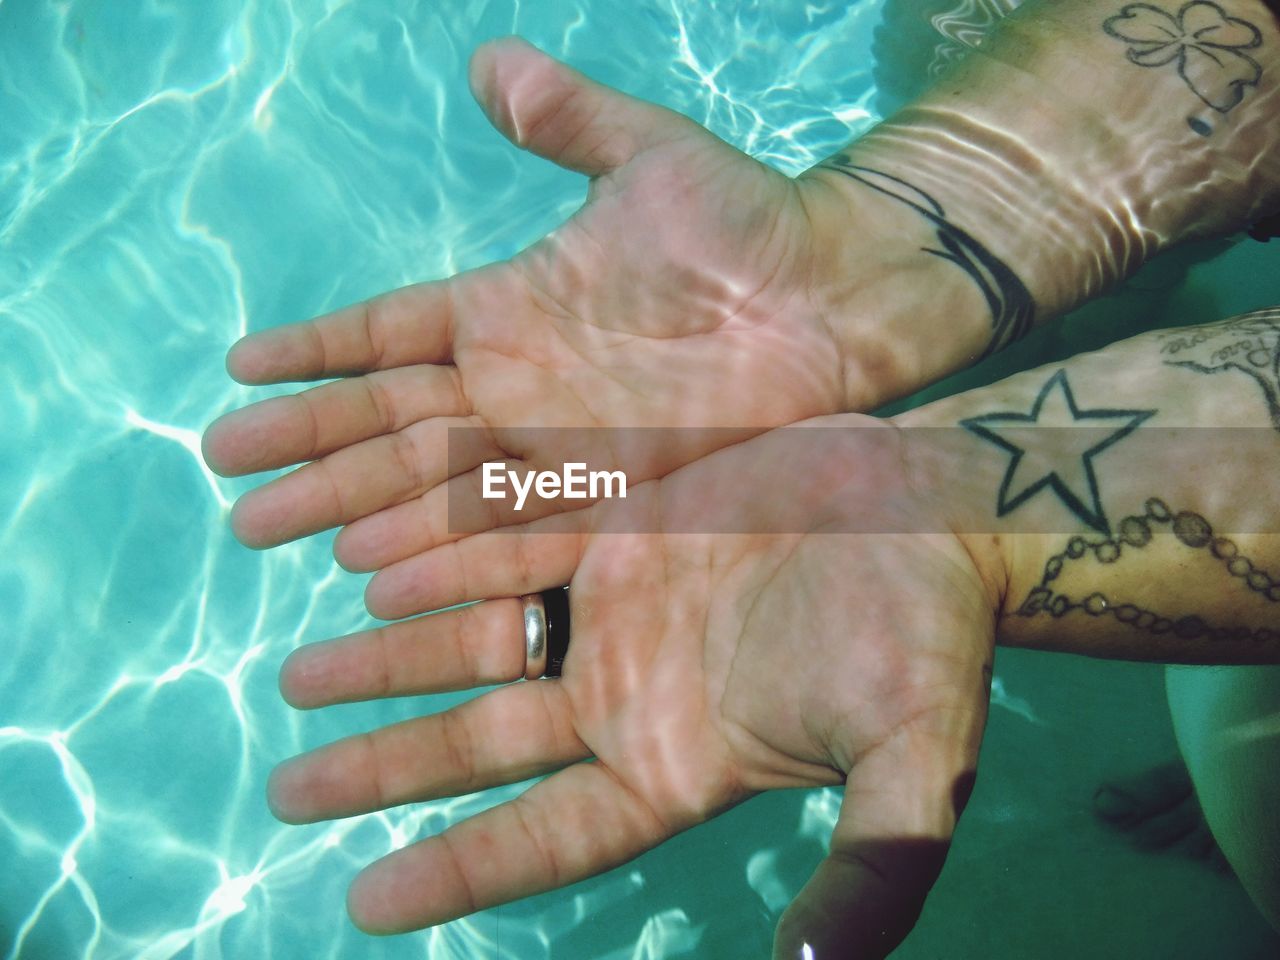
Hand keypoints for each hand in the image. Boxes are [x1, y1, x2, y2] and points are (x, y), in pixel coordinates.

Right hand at [200, 37, 961, 566]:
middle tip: (225, 478)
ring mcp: (556, 442)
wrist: (836, 300)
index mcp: (510, 306)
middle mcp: (518, 382)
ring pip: (429, 482)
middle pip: (388, 422)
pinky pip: (505, 526)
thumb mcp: (647, 156)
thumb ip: (565, 118)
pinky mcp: (605, 488)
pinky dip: (441, 549)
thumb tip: (488, 58)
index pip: (387, 335)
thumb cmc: (749, 224)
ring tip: (273, 529)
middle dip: (308, 449)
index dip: (316, 352)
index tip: (240, 367)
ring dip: (352, 505)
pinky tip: (374, 571)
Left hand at [267, 417, 999, 957]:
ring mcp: (617, 606)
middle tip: (288, 790)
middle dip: (388, 763)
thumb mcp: (915, 765)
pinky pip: (509, 544)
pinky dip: (442, 560)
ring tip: (299, 678)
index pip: (548, 836)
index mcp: (678, 763)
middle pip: (483, 742)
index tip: (367, 907)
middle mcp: (629, 692)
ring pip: (478, 641)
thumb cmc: (930, 643)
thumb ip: (873, 870)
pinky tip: (369, 571)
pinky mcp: (621, 525)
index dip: (462, 871)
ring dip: (390, 661)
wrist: (938, 516)